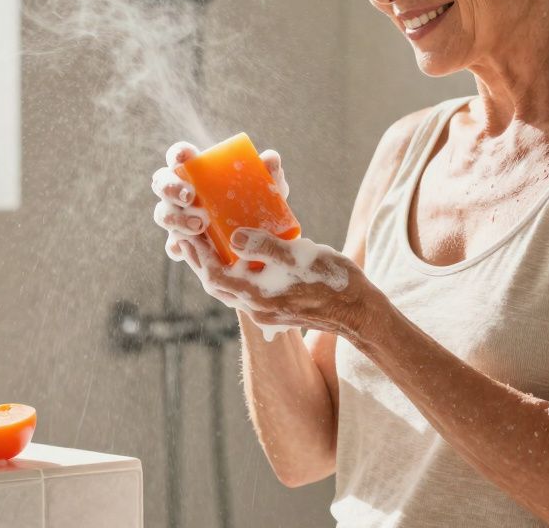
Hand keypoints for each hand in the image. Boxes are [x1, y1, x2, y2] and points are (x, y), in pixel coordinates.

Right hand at [150, 140, 288, 264]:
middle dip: (170, 187)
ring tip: (199, 226)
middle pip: (161, 182)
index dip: (178, 154)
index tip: (186, 158)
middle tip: (190, 196)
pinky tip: (186, 250)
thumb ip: (268, 174)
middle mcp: (180, 191)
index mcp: (196, 170)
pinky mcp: (181, 243)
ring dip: (176, 218)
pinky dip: (177, 248)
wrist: (260, 238)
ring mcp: (177, 217)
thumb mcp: (266, 188)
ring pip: (162, 214)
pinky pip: (172, 246)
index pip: (179, 155)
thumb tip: (270, 158)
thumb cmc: (257, 202)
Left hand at [175, 227, 380, 338]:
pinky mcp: (276, 311)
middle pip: (217, 285)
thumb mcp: (300, 257)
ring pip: (230, 290)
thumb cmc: (333, 281)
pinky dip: (234, 274)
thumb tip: (234, 236)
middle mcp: (257, 309)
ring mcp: (267, 313)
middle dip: (201, 261)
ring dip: (216, 268)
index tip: (188, 234)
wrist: (359, 313)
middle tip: (188, 238)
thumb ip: (266, 247)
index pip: (215, 276)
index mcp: (259, 297)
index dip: (199, 255)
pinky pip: (245, 292)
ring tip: (207, 245)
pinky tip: (239, 259)